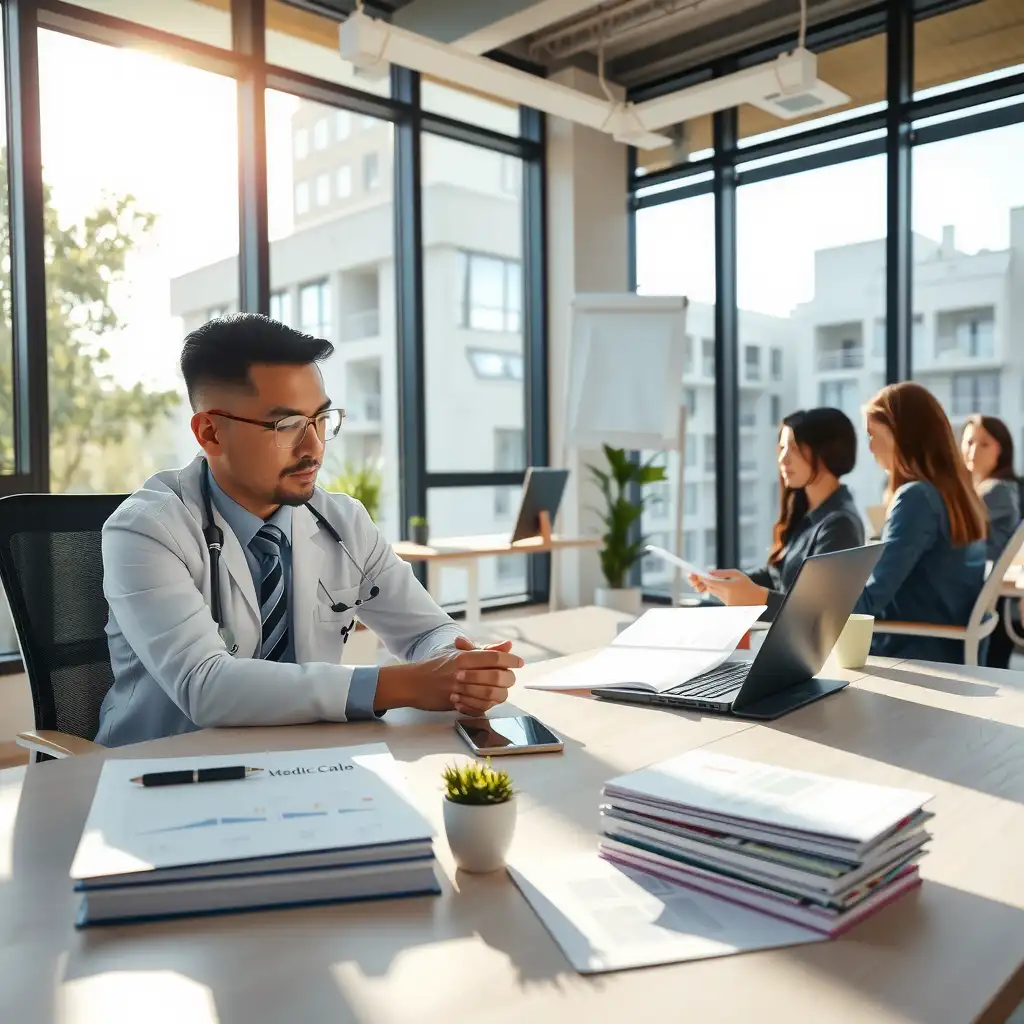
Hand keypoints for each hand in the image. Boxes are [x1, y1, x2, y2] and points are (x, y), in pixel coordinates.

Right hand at [375, 637, 522, 715]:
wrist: (414, 682)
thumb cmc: (438, 666)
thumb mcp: (460, 653)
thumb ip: (485, 651)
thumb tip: (508, 645)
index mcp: (464, 658)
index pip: (495, 658)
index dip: (511, 660)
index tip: (519, 663)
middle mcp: (462, 673)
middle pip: (498, 677)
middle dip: (508, 678)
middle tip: (509, 677)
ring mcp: (459, 690)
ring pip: (493, 694)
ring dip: (499, 693)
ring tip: (499, 690)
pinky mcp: (456, 704)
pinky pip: (481, 708)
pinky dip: (487, 705)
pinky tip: (485, 700)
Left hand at [688, 569, 768, 606]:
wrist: (757, 599)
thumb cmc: (748, 585)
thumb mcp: (737, 574)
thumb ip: (722, 573)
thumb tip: (709, 572)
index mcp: (728, 587)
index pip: (710, 582)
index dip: (700, 578)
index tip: (693, 574)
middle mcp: (725, 595)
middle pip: (708, 587)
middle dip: (698, 581)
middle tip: (689, 576)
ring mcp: (725, 600)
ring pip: (711, 591)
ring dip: (704, 585)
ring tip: (694, 579)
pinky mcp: (725, 604)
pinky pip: (716, 594)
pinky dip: (712, 589)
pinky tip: (704, 585)